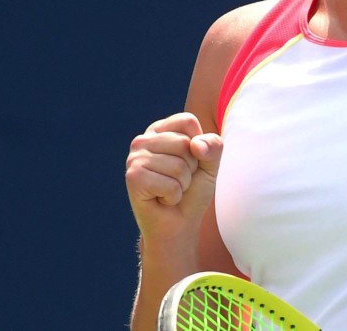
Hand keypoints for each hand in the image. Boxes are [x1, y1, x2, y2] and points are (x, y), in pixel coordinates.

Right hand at [125, 113, 223, 240]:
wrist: (179, 224)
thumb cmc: (192, 192)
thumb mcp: (210, 165)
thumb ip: (213, 146)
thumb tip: (196, 145)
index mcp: (160, 130)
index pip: (187, 121)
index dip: (198, 145)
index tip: (190, 162)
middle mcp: (143, 140)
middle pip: (184, 143)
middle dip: (190, 168)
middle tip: (178, 180)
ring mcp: (135, 158)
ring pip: (178, 165)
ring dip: (182, 184)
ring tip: (170, 190)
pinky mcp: (133, 177)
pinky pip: (169, 183)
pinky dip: (173, 196)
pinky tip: (162, 199)